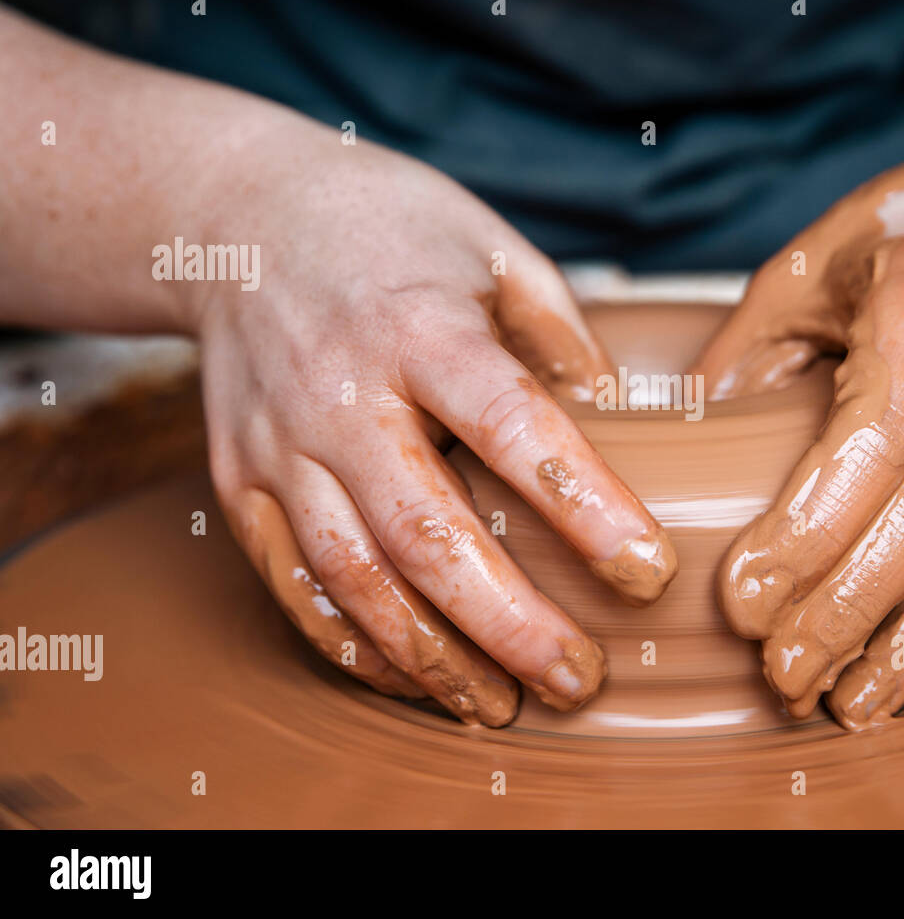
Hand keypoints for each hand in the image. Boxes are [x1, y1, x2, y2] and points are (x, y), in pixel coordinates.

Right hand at [187, 130, 675, 725]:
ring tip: (500, 705)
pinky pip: (290, 581)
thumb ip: (557, 332)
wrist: (235, 220)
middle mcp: (342, 394)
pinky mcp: (236, 478)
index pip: (513, 429)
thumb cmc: (387, 229)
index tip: (647, 573)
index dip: (585, 508)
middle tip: (580, 679)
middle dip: (510, 623)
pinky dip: (349, 642)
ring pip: (355, 576)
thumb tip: (616, 421)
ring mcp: (279, 444)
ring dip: (432, 657)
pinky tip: (408, 677)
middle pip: (427, 533)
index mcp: (421, 329)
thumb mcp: (490, 248)